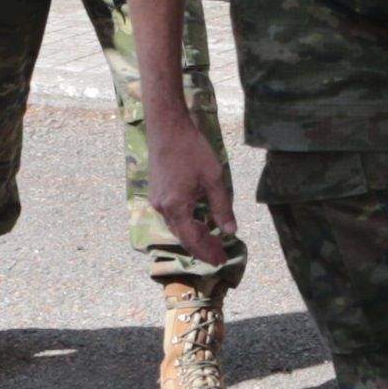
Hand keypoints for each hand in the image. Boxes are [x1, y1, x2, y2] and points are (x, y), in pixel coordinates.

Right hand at [144, 110, 236, 268]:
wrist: (167, 127)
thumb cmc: (192, 149)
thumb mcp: (214, 178)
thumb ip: (222, 207)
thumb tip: (230, 230)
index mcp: (176, 207)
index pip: (193, 240)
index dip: (208, 252)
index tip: (221, 261)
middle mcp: (163, 208)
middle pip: (183, 237)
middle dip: (202, 247)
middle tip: (220, 255)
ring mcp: (157, 201)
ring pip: (177, 227)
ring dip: (194, 236)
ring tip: (213, 240)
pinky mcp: (156, 193)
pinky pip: (172, 216)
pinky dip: (187, 224)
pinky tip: (199, 221)